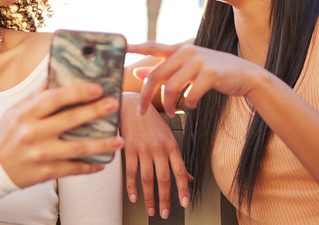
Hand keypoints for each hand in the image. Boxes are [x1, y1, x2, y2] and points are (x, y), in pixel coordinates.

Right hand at [0, 82, 123, 187]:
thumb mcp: (15, 111)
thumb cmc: (7, 134)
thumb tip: (53, 75)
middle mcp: (33, 133)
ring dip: (101, 145)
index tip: (97, 88)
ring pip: (76, 149)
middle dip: (95, 112)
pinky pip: (72, 169)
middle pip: (69, 121)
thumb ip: (36, 96)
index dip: (77, 92)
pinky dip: (89, 167)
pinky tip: (102, 163)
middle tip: (114, 105)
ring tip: (119, 140)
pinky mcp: (45, 173)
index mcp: (26, 114)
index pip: (54, 98)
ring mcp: (40, 155)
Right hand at [121, 92, 190, 217]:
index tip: (184, 203)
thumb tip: (189, 177)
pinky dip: (132, 187)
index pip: (180, 172)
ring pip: (148, 179)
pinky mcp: (129, 149)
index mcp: (171, 145)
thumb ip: (177, 158)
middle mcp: (159, 148)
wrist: (131, 105)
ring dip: (149, 197)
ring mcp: (143, 149)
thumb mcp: (168, 136)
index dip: (183, 189)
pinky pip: (131, 172)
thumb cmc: (151, 121)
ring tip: (151, 209)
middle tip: (165, 213)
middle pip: (164, 179)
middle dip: (165, 199)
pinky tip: (134, 196)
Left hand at [129, 42, 265, 115]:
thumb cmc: (213, 72)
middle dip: (146, 95)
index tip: (122, 45)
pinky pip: (189, 95)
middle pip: (156, 75)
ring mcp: (199, 61)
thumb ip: (164, 69)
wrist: (246, 75)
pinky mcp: (211, 74)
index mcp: (180, 50)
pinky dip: (187, 104)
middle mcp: (187, 52)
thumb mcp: (187, 68)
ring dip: (167, 104)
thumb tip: (137, 71)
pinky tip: (190, 106)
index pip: (154, 46)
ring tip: (170, 112)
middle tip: (141, 111)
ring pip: (171, 87)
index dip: (137, 46)